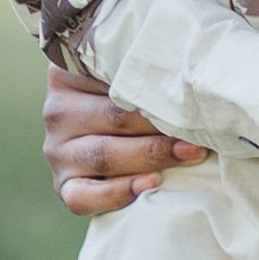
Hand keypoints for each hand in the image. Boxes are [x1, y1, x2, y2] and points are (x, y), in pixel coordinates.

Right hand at [43, 71, 207, 218]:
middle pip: (115, 117)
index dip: (154, 86)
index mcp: (70, 73)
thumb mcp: (129, 69)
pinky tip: (149, 184)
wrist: (119, 133)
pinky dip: (117, 193)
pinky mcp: (64, 185)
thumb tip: (186, 64)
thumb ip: (144, 63)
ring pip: (103, 155)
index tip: (191, 93)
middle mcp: (58, 110)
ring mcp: (57, 151)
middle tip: (201, 128)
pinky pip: (82, 197)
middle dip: (162, 124)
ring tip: (188, 153)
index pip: (113, 78)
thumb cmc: (136, 94)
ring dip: (151, 155)